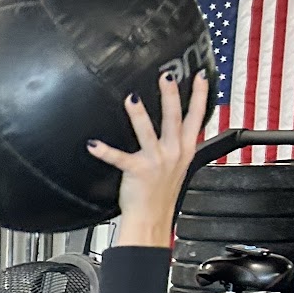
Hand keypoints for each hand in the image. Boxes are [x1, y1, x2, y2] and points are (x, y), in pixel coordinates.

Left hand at [87, 73, 209, 243]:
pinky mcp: (137, 171)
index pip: (197, 116)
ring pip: (148, 133)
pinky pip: (119, 158)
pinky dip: (105, 151)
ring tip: (132, 99)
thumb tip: (176, 125)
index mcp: (185, 148)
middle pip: (174, 118)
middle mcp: (173, 152)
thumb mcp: (179, 164)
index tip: (200, 75)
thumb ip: (178, 143)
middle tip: (167, 76)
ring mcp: (156, 161)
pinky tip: (93, 144)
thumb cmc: (162, 192)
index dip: (200, 95)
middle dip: (171, 96)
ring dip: (140, 115)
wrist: (153, 217)